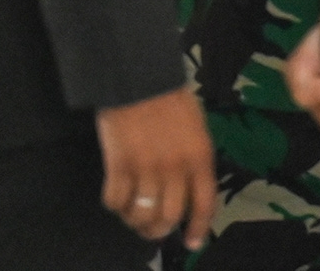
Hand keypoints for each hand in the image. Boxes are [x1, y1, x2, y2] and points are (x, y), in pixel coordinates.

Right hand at [94, 86, 215, 248]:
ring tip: (134, 215)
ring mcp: (146, 167)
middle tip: (153, 229)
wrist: (140, 78)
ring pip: (141, 214)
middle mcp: (175, 167)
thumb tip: (190, 191)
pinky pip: (115, 201)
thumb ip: (195, 160)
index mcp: (200, 156)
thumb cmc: (171, 100)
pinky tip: (117, 198)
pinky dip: (115, 206)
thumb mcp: (197, 128)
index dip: (199, 228)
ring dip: (136, 221)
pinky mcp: (118, 165)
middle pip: (169, 217)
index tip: (193, 242)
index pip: (204, 203)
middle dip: (160, 230)